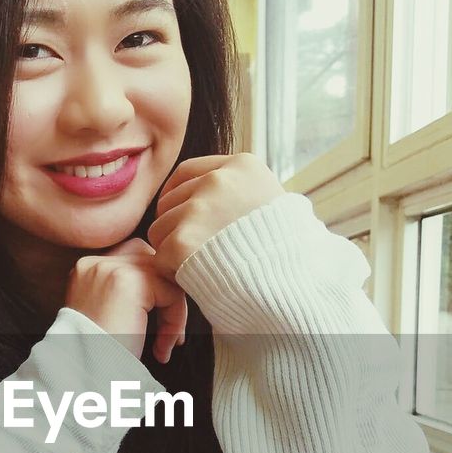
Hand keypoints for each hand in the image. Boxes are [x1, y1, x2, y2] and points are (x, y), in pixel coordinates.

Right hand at [64, 237, 187, 364]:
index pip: (134, 258)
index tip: (157, 323)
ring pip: (165, 276)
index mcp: (87, 269)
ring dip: (173, 312)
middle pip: (151, 260)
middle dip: (166, 295)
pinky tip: (162, 348)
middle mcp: (95, 263)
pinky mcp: (130, 282)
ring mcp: (111, 269)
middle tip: (168, 334)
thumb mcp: (105, 317)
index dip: (152, 288)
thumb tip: (163, 288)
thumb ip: (125, 297)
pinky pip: (171, 293)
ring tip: (165, 345)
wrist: (84, 377)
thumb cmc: (96, 358)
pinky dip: (175, 321)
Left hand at [148, 153, 286, 278]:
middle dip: (175, 227)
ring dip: (172, 250)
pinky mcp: (184, 242)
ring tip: (200, 266)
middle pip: (169, 201)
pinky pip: (161, 257)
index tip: (180, 215)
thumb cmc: (286, 252)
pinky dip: (173, 273)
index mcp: (242, 167)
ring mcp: (199, 210)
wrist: (292, 285)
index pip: (187, 171)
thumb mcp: (272, 204)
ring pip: (160, 228)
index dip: (177, 195)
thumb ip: (240, 193)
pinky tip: (195, 280)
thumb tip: (210, 190)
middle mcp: (218, 181)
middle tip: (194, 251)